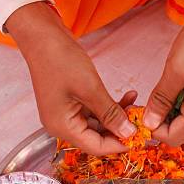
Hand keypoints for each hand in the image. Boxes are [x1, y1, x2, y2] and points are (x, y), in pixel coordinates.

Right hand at [6, 2, 135, 153]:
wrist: (43, 37)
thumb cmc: (60, 60)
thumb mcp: (90, 88)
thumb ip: (110, 114)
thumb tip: (128, 133)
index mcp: (62, 127)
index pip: (96, 147)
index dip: (119, 144)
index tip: (141, 137)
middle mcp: (62, 125)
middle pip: (97, 137)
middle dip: (120, 129)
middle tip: (141, 119)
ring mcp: (66, 113)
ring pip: (98, 124)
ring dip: (117, 115)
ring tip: (135, 103)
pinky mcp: (71, 102)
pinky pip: (94, 111)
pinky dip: (109, 105)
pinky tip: (126, 96)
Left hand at [143, 15, 183, 144]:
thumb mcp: (176, 69)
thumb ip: (162, 99)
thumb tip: (149, 123)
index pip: (175, 137)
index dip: (154, 130)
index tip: (140, 114)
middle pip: (179, 130)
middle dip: (159, 122)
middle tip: (144, 104)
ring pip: (181, 119)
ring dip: (164, 111)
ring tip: (154, 94)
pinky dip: (172, 103)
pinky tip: (165, 89)